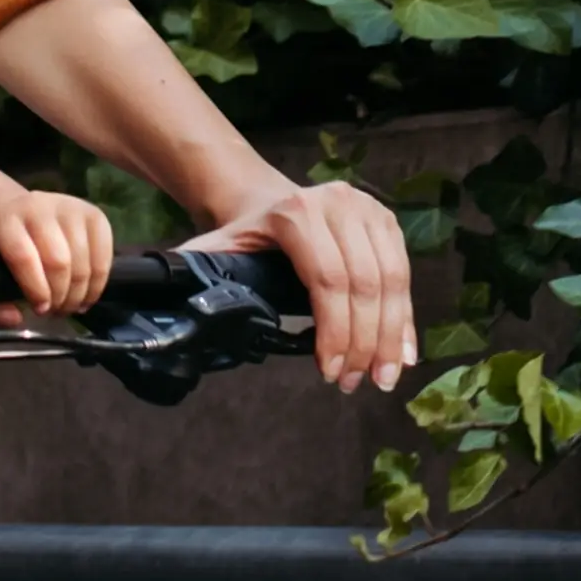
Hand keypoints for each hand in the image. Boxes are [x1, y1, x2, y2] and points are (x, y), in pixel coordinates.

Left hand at [0, 191, 116, 320]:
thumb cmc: (7, 256)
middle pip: (58, 261)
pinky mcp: (95, 215)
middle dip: (60, 296)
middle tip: (55, 311)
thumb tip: (13, 318)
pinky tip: (86, 295)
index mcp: (7, 221)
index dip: (35, 289)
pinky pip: (103, 258)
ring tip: (69, 306)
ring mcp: (71, 208)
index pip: (23, 256)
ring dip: (79, 294)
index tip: (41, 310)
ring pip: (83, 262)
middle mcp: (39, 207)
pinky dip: (97, 285)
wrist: (27, 218)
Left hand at [193, 174, 417, 393]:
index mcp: (296, 213)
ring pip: (392, 280)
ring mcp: (369, 209)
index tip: (329, 372)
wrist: (265, 198)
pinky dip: (404, 318)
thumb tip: (176, 324)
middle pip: (365, 284)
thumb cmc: (243, 234)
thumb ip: (198, 279)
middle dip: (365, 342)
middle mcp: (339, 204)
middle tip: (356, 383)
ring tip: (380, 377)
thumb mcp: (216, 251)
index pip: (326, 278)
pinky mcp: (387, 221)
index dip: (334, 330)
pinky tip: (401, 353)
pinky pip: (404, 275)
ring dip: (390, 336)